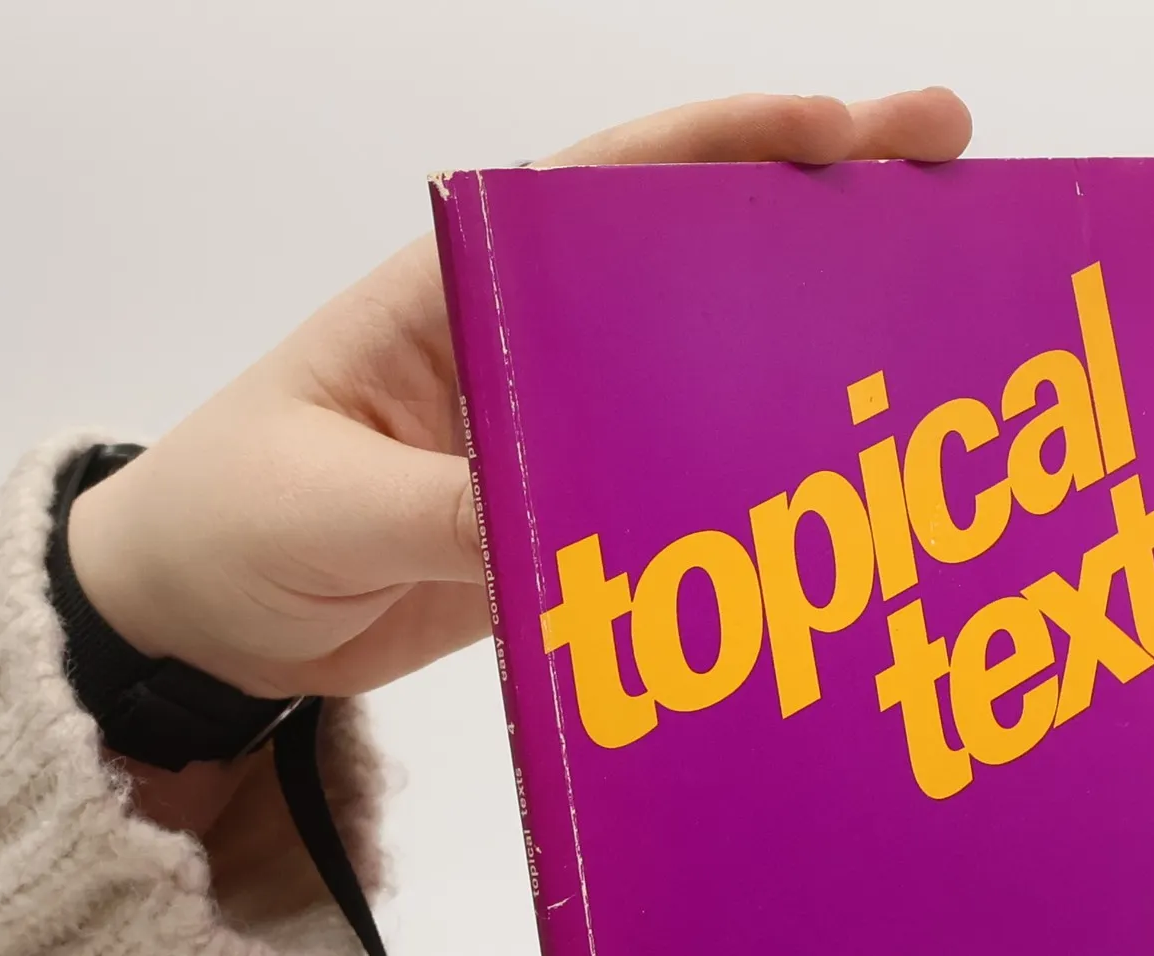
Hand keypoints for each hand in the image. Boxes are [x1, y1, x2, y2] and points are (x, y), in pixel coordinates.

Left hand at [66, 89, 972, 703]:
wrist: (197, 624)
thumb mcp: (328, 504)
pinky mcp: (566, 525)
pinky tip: (836, 507)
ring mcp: (557, 436)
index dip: (735, 146)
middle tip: (956, 185)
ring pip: (705, 377)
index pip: (613, 186)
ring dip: (808, 359)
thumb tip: (574, 522)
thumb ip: (447, 506)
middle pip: (693, 262)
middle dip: (819, 217)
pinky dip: (756, 496)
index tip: (849, 133)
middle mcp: (528, 346)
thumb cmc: (229, 525)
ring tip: (934, 342)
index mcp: (461, 291)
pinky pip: (678, 498)